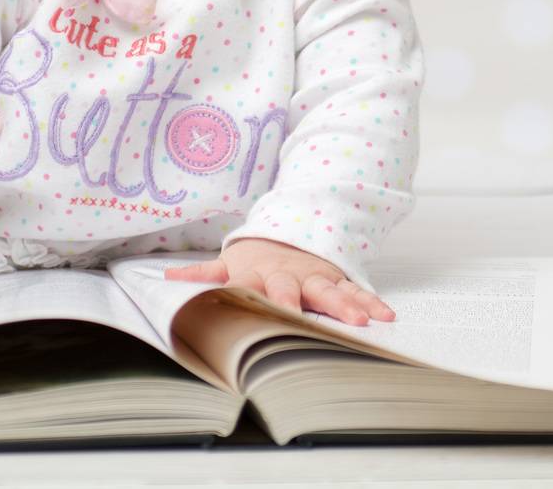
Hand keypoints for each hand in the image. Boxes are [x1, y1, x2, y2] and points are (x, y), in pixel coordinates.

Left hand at [162, 237, 394, 326]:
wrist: (289, 231)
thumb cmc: (254, 258)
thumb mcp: (227, 262)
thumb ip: (201, 274)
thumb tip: (165, 280)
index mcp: (255, 274)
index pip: (246, 286)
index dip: (246, 298)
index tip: (249, 313)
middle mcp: (286, 276)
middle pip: (290, 290)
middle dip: (297, 305)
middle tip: (303, 320)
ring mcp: (313, 277)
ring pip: (329, 292)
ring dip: (345, 306)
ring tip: (361, 321)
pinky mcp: (335, 279)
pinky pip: (355, 290)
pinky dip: (370, 301)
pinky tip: (386, 315)